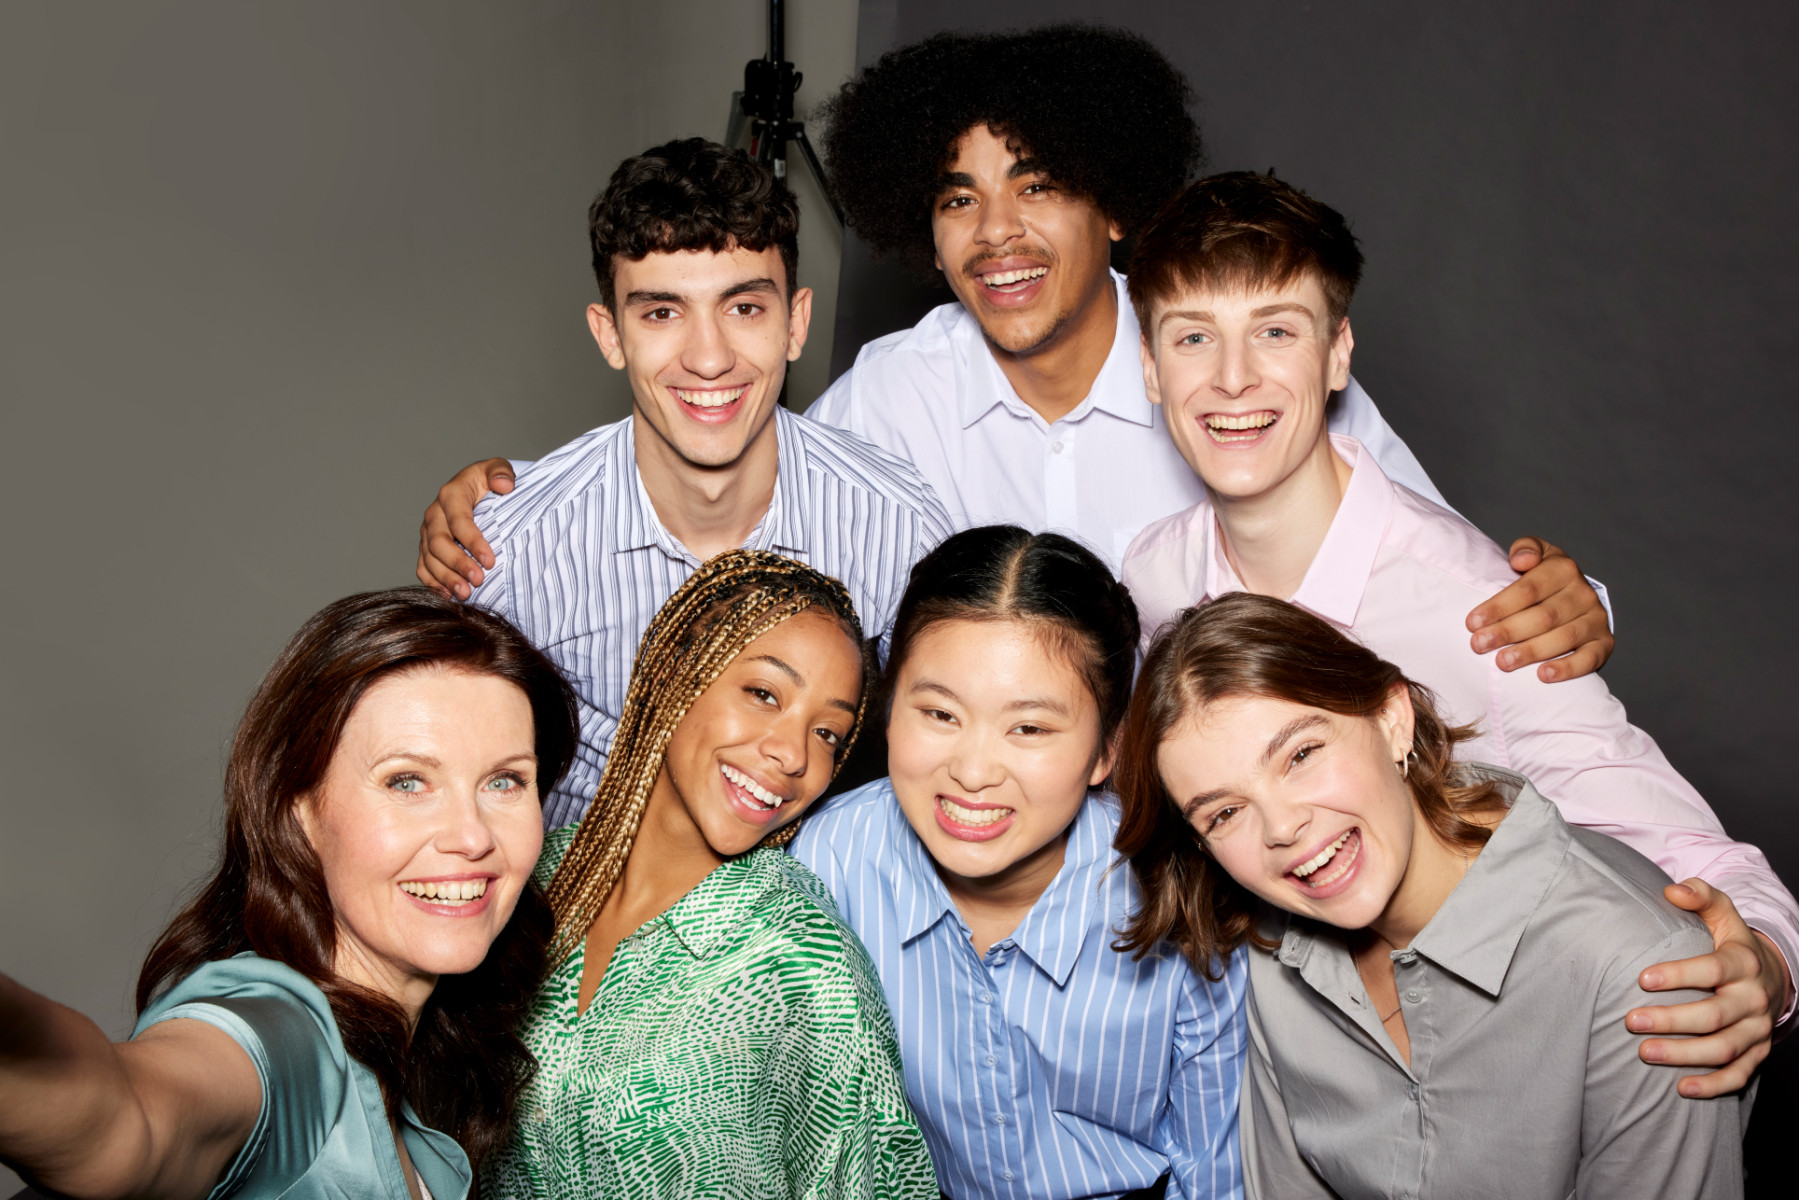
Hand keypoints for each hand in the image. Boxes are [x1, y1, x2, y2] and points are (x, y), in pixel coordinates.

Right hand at [415, 458, 514, 598]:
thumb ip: (501, 472)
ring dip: (446, 578)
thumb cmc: (488, 481)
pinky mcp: (426, 548)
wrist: (475, 490)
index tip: (490, 560)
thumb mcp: (496, 469)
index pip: (459, 521)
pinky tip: (449, 596)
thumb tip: (504, 485)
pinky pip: (424, 568)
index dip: (473, 542)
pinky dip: (434, 583)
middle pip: (439, 543)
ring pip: (429, 559)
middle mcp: (434, 514)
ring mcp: (428, 533)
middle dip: (458, 564)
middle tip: (479, 580)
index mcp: (451, 495)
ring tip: (466, 594)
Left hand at [1465, 537, 1612, 681]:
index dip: (1499, 606)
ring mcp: (1596, 619)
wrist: (1572, 597)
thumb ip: (1525, 549)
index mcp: (1564, 569)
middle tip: (1479, 644)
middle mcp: (1583, 593)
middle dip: (1507, 631)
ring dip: (1531, 651)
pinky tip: (1543, 675)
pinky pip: (1589, 659)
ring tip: (1503, 662)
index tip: (1473, 622)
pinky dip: (1567, 668)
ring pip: (1564, 637)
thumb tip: (1521, 560)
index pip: (1528, 589)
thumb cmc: (1541, 578)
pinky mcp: (1604, 643)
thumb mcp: (1534, 555)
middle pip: (1544, 615)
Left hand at [1627, 878, 1786, 1097]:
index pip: (1713, 970)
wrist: (1771, 975)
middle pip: (1714, 1015)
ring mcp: (1757, 1029)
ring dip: (1685, 1056)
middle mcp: (1753, 999)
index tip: (1642, 979)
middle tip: (1631, 1022)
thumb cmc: (1731, 943)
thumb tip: (1673, 891)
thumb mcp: (1722, 913)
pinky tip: (1682, 1089)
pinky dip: (1713, 1086)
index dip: (1679, 975)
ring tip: (1644, 1053)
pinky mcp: (1757, 1053)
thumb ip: (1700, 896)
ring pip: (1724, 1049)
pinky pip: (1739, 1075)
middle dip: (1671, 1021)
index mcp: (1743, 963)